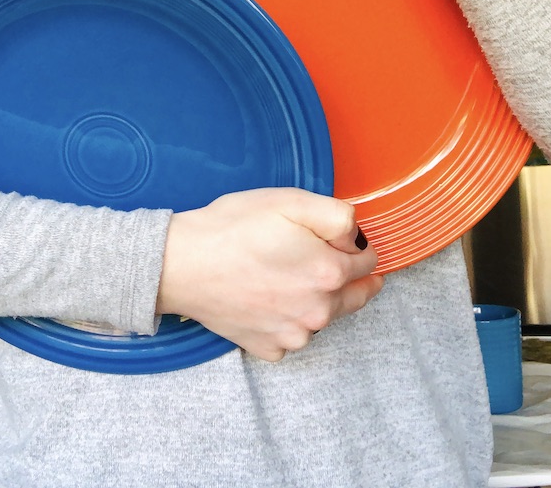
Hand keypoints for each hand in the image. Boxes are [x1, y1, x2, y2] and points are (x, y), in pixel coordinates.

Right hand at [158, 187, 383, 360]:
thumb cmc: (234, 227)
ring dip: (316, 301)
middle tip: (316, 258)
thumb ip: (341, 217)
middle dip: (345, 277)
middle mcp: (318, 312)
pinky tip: (266, 300)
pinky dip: (285, 321)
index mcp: (331, 273)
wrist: (181, 263)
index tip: (336, 239)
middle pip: (353, 296)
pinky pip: (291, 337)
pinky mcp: (267, 348)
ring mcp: (292, 336)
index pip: (368, 262)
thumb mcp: (293, 201)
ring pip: (322, 317)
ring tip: (284, 277)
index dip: (355, 245)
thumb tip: (357, 239)